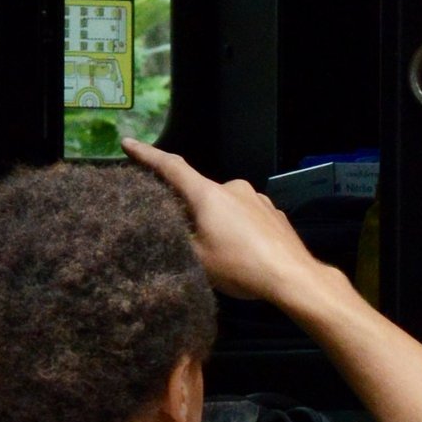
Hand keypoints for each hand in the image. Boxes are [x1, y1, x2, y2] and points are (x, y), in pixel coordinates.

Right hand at [124, 143, 326, 314]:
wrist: (292, 277)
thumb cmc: (240, 266)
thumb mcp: (197, 259)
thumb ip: (178, 240)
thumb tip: (170, 230)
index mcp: (208, 194)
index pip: (171, 167)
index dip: (147, 155)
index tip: (128, 144)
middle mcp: (233, 188)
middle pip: (201, 192)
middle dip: (192, 210)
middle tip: (186, 234)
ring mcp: (258, 199)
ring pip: (226, 206)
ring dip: (218, 221)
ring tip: (220, 251)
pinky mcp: (275, 213)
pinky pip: (247, 216)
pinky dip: (239, 229)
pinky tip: (243, 251)